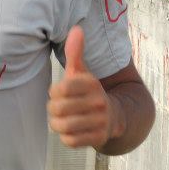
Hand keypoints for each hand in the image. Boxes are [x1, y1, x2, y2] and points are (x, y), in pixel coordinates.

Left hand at [47, 26, 124, 148]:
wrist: (115, 116)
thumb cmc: (89, 92)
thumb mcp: (82, 71)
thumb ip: (75, 52)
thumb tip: (76, 28)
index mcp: (92, 84)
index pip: (62, 88)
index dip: (54, 92)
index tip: (58, 92)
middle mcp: (99, 102)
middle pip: (58, 108)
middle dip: (53, 109)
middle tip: (57, 108)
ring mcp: (100, 122)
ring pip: (63, 126)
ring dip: (57, 124)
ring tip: (61, 119)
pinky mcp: (98, 138)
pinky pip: (70, 141)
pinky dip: (66, 137)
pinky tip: (70, 130)